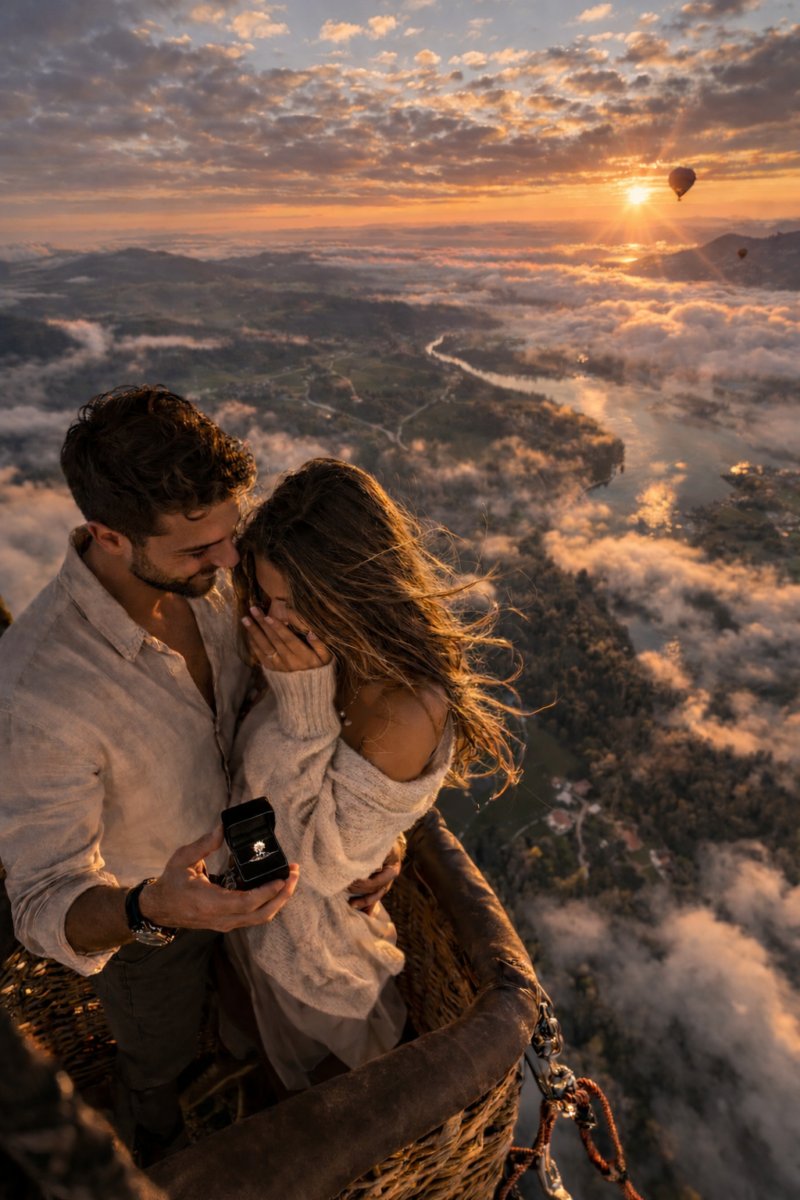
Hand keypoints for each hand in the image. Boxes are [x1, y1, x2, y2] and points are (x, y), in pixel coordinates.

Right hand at [139, 824, 299, 932]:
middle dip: (282, 896)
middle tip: (295, 875)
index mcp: (209, 902)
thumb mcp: (182, 859)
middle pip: (260, 915)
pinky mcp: (227, 922)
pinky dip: (266, 900)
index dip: (267, 892)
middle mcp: (221, 918)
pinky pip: (252, 914)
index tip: (282, 878)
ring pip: (259, 918)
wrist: (159, 909)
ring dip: (278, 899)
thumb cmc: (171, 883)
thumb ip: (204, 844)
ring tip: (289, 877)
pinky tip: (269, 880)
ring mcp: (225, 923)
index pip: (246, 903)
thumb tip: (223, 829)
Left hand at [242, 608, 332, 672]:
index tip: (268, 616)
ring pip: (265, 647)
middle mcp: (290, 662)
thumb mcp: (327, 660)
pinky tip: (248, 633)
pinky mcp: (272, 670)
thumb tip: (312, 633)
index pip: (289, 640)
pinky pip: (261, 656)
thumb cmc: (320, 671)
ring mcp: (279, 667)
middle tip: (253, 609)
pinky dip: (253, 644)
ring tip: (245, 619)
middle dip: (263, 624)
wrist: (308, 695)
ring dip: (254, 632)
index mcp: (304, 657)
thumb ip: (321, 646)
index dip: (278, 628)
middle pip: (274, 640)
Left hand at [348, 838, 403, 915]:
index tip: (351, 881)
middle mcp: (389, 878)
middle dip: (360, 891)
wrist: (386, 837)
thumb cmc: (381, 838)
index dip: (364, 884)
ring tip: (352, 905)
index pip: (377, 881)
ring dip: (364, 902)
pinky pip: (376, 897)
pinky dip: (370, 907)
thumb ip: (373, 853)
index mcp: (392, 869)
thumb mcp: (380, 844)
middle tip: (344, 889)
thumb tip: (364, 864)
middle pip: (375, 890)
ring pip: (376, 896)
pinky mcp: (380, 884)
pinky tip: (365, 915)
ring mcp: (386, 882)